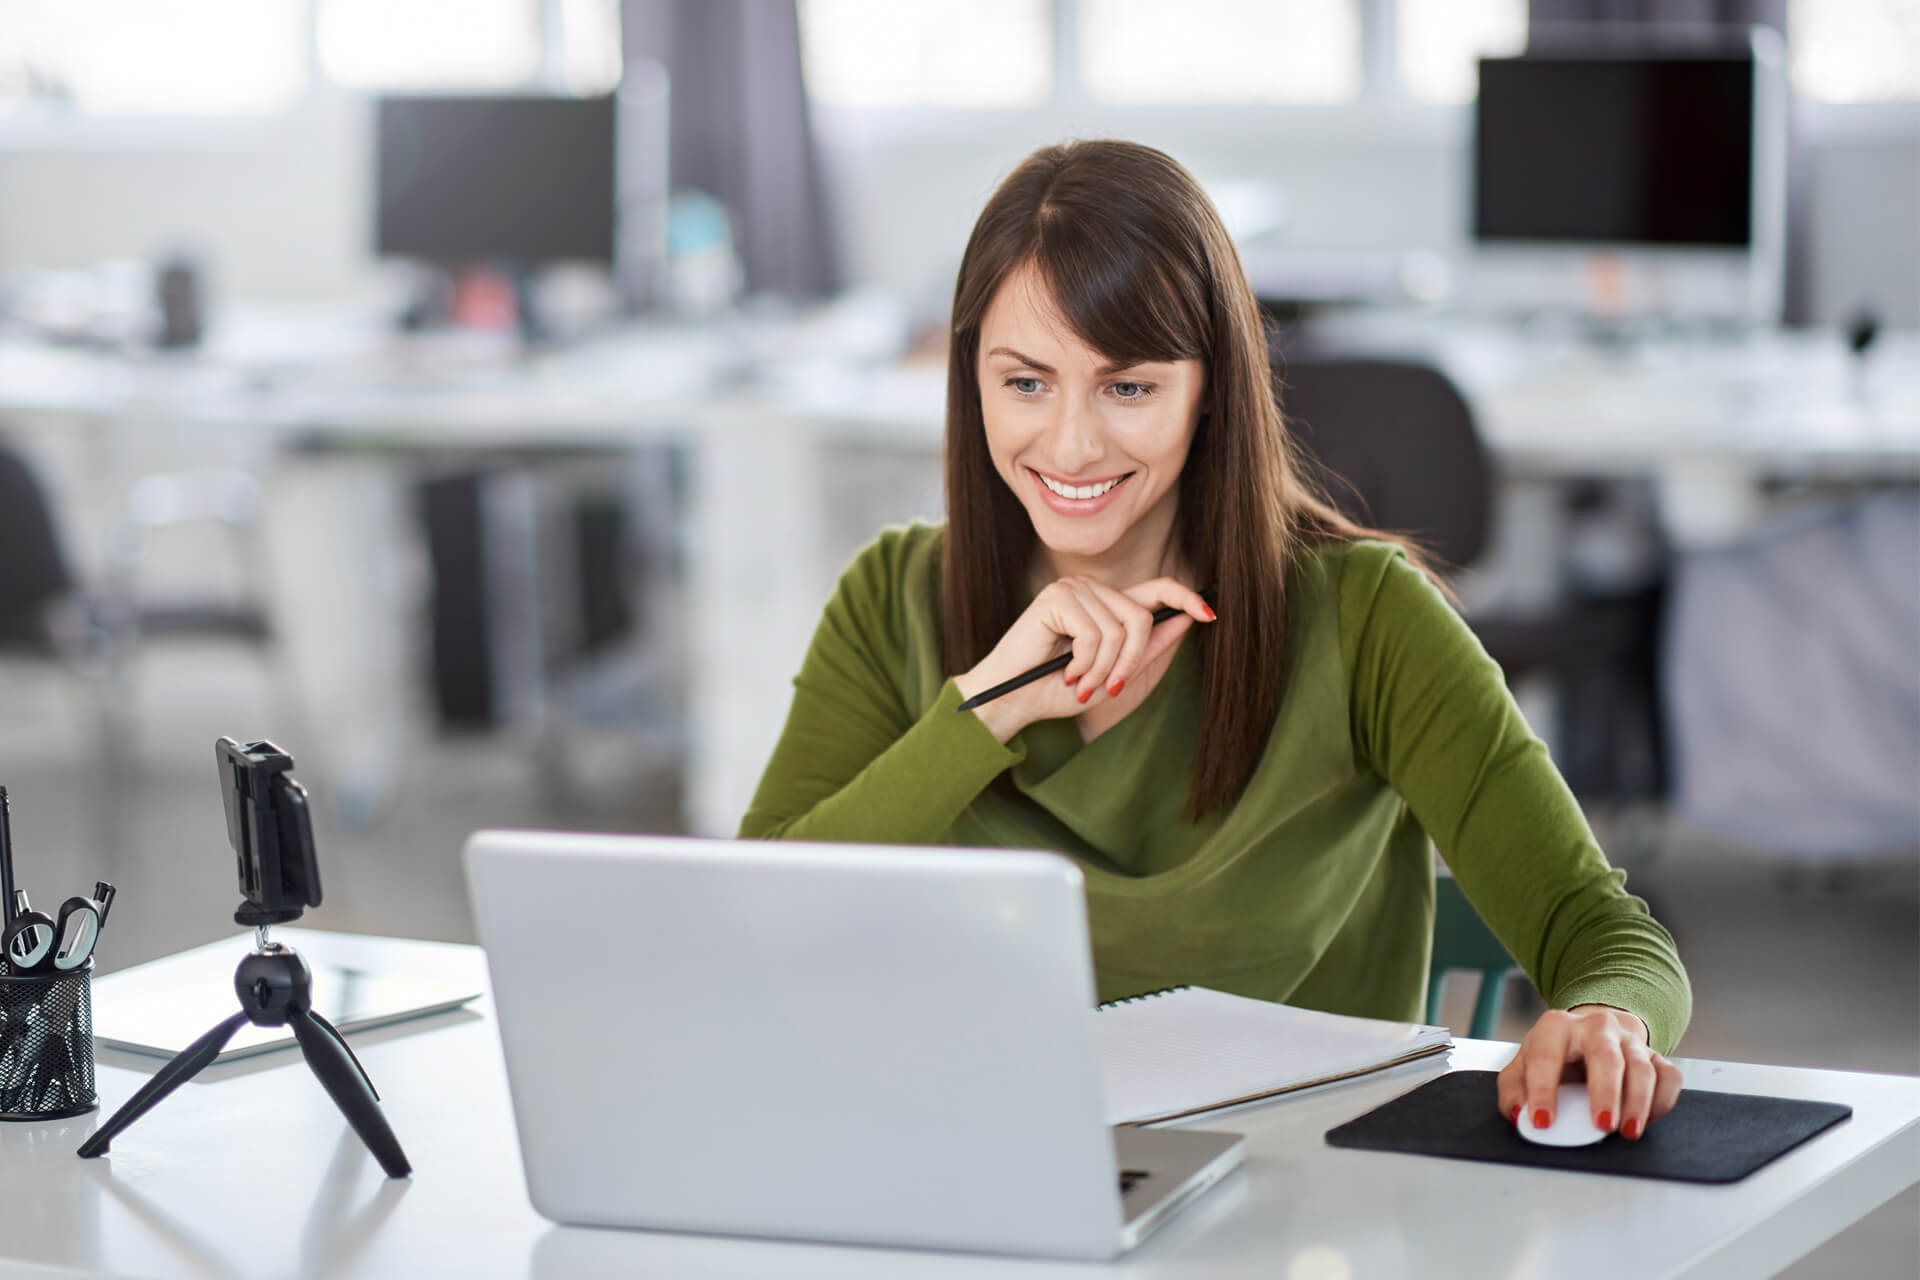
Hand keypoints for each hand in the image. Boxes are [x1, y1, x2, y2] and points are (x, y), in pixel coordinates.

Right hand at [952, 576, 1215, 742]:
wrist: (1011, 701)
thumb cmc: (1055, 691)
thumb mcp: (1113, 675)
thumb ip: (1146, 649)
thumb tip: (1186, 621)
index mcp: (1108, 605)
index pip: (1157, 588)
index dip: (1186, 597)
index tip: (1210, 613)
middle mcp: (1092, 590)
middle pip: (1142, 618)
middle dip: (1130, 662)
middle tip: (1108, 688)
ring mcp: (1073, 590)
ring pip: (1120, 630)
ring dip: (1103, 669)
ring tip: (1080, 683)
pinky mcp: (1055, 599)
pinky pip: (1094, 634)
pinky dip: (1085, 662)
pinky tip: (1065, 672)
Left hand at [1496, 1004, 1681, 1139]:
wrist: (1590, 1034)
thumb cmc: (1554, 1055)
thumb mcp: (1523, 1067)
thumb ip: (1513, 1090)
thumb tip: (1519, 1114)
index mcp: (1556, 1027)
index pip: (1546, 1056)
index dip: (1542, 1090)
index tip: (1542, 1121)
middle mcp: (1596, 1027)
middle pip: (1605, 1055)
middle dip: (1605, 1091)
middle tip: (1601, 1125)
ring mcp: (1629, 1041)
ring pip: (1641, 1067)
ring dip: (1638, 1102)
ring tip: (1627, 1131)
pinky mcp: (1655, 1056)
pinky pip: (1669, 1076)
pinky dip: (1662, 1101)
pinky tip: (1648, 1119)